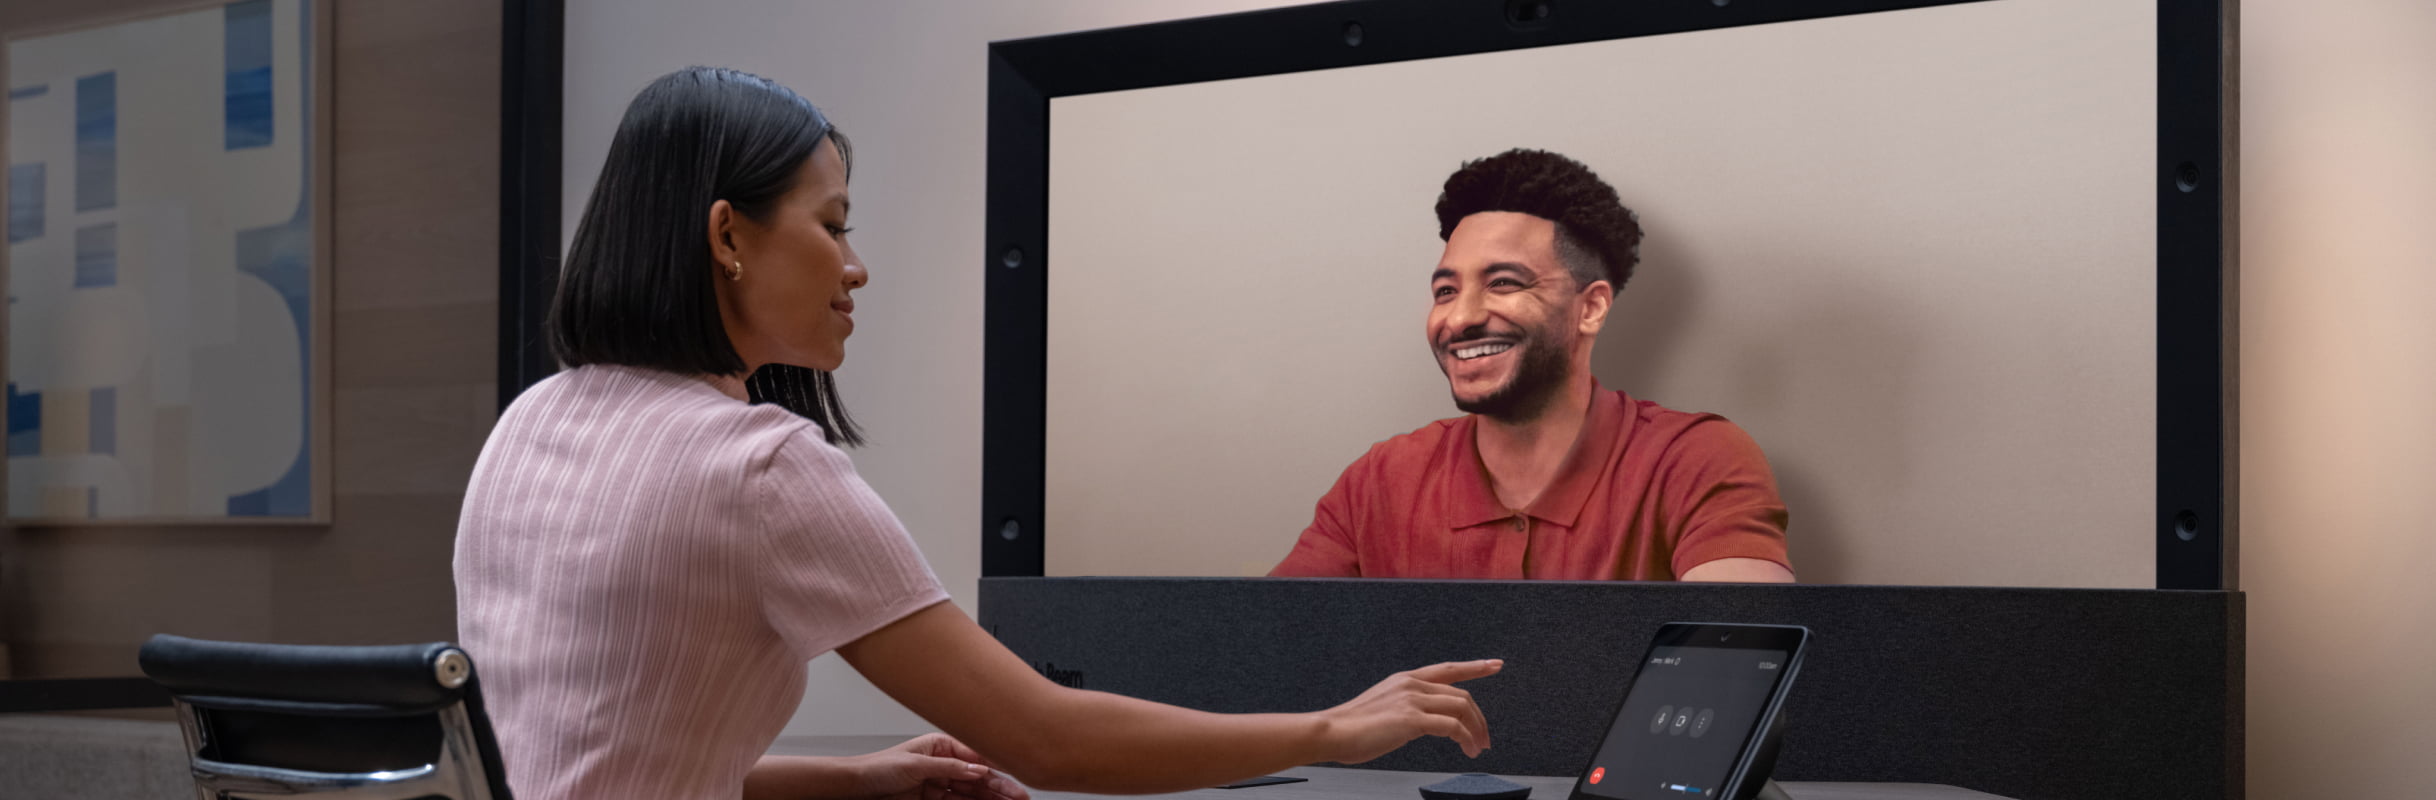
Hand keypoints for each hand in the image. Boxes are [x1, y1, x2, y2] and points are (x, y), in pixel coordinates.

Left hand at [847, 733, 1029, 799]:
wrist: (854, 788)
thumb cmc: (876, 768)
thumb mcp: (915, 765)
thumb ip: (949, 767)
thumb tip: (978, 769)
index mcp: (941, 745)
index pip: (976, 756)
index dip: (998, 767)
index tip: (1016, 776)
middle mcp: (943, 763)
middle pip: (978, 777)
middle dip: (1001, 787)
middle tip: (1021, 797)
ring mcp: (939, 783)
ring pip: (972, 793)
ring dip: (992, 799)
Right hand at [1316, 659, 1501, 763]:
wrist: (1331, 731)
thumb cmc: (1353, 727)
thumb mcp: (1385, 707)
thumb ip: (1407, 708)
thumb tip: (1426, 721)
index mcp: (1405, 679)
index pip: (1448, 670)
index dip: (1475, 667)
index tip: (1495, 664)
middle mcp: (1411, 685)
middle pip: (1462, 696)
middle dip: (1479, 719)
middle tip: (1485, 739)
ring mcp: (1412, 700)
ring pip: (1461, 709)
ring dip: (1475, 731)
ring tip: (1478, 749)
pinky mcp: (1411, 719)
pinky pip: (1452, 727)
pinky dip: (1465, 739)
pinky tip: (1466, 749)